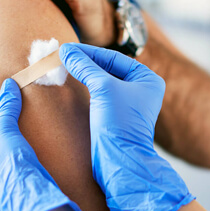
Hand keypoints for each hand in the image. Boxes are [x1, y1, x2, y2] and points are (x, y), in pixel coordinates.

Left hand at [0, 78, 87, 210]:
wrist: (33, 207)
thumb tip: (8, 84)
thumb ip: (6, 108)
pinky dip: (28, 186)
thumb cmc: (11, 169)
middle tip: (25, 146)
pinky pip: (20, 194)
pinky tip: (39, 178)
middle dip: (9, 156)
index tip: (13, 132)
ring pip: (8, 181)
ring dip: (19, 173)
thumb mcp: (7, 132)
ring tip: (34, 161)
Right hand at [60, 43, 193, 210]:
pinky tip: (71, 83)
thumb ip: (85, 67)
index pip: (114, 58)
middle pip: (108, 68)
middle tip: (62, 55)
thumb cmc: (118, 124)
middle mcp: (142, 89)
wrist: (119, 162)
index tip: (66, 49)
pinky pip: (100, 95)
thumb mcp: (103, 88)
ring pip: (102, 81)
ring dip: (83, 74)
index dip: (89, 53)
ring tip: (63, 66)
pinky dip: (85, 87)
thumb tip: (66, 50)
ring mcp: (129, 103)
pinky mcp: (117, 116)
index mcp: (148, 78)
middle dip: (85, 62)